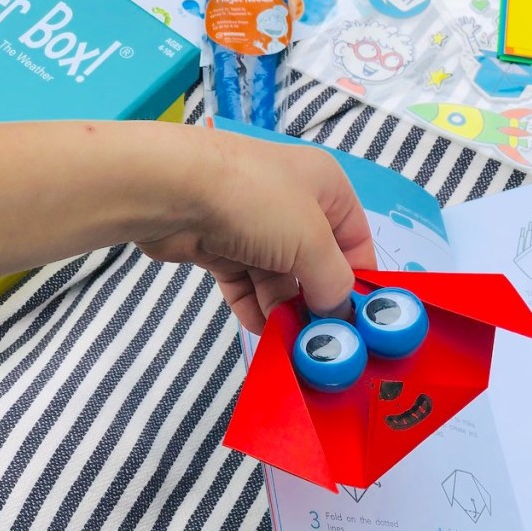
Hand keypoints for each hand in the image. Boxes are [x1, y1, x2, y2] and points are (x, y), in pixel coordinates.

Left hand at [137, 129, 376, 333]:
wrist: (172, 189)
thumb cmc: (256, 202)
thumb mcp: (312, 242)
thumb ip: (334, 283)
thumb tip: (339, 313)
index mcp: (325, 188)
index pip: (355, 239)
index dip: (358, 279)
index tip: (358, 321)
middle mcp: (292, 203)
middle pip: (315, 263)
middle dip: (317, 300)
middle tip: (321, 341)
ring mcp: (253, 225)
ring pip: (278, 278)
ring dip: (284, 309)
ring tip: (290, 342)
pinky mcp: (219, 245)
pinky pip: (245, 283)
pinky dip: (253, 306)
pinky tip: (261, 330)